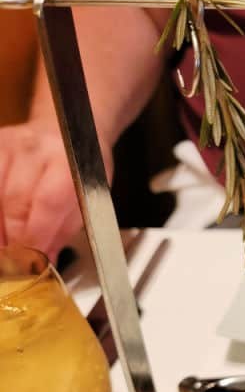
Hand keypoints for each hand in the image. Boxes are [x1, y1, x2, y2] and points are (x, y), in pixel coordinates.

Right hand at [0, 122, 112, 260]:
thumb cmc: (81, 167)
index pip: (48, 202)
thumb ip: (65, 228)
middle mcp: (35, 149)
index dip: (37, 235)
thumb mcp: (89, 196)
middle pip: (15, 200)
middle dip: (13, 238)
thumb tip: (46, 261)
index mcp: (67, 162)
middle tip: (14, 262)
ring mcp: (7, 146)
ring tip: (3, 248)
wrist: (68, 129)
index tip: (33, 259)